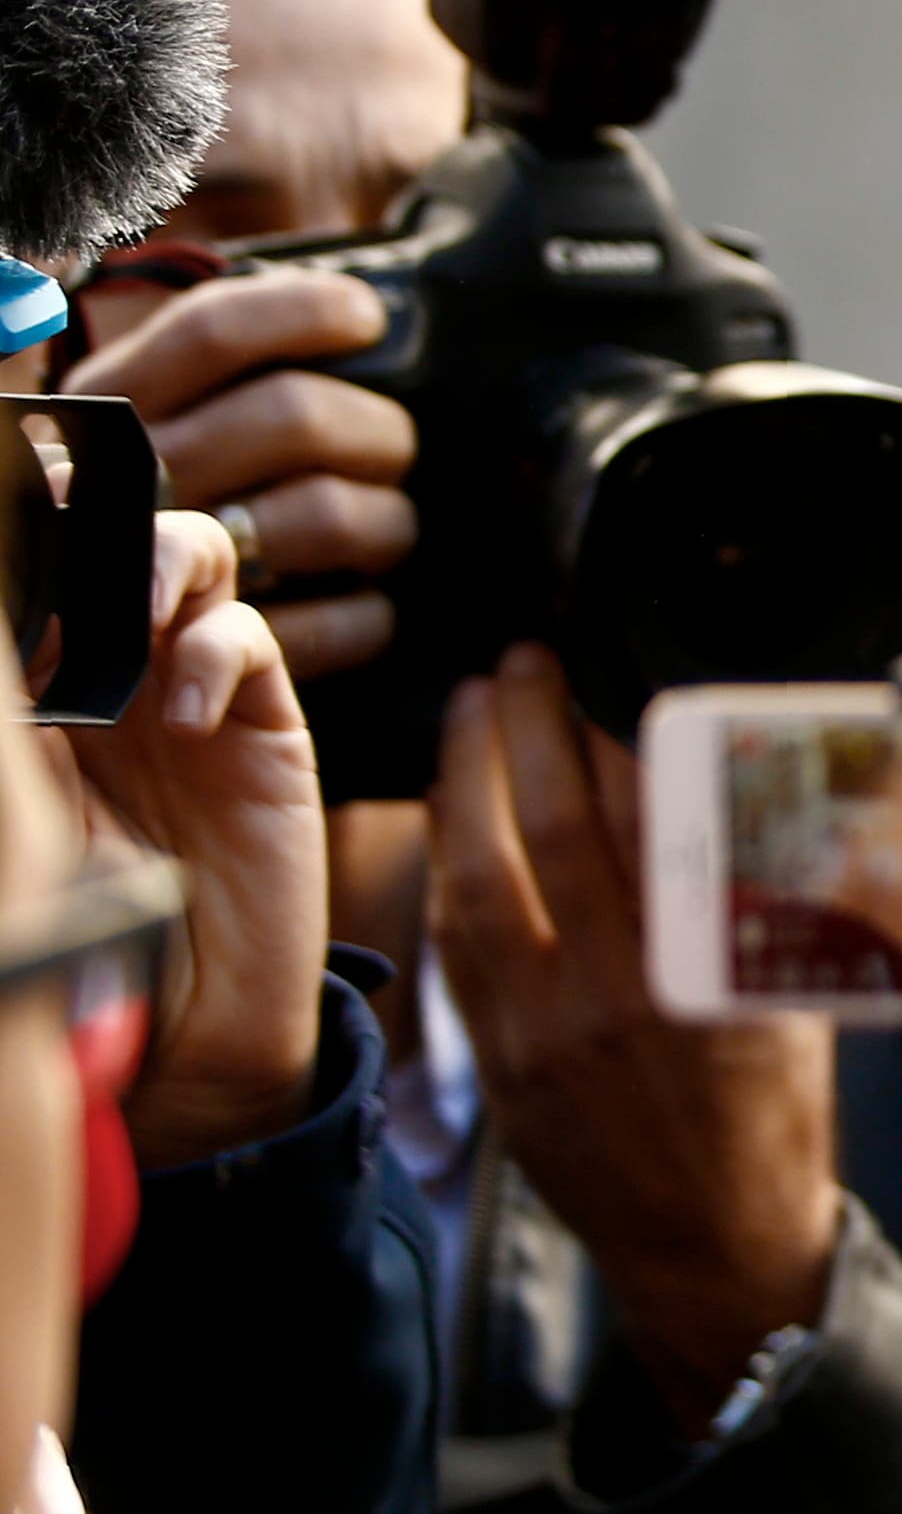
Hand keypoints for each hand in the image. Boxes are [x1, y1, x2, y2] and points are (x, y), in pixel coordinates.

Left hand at [62, 511, 324, 1168]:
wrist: (180, 1024)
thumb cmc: (77, 935)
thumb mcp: (21, 809)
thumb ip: (19, 705)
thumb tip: (15, 613)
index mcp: (32, 688)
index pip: (36, 569)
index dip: (36, 517)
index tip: (19, 489)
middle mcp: (104, 672)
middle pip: (108, 539)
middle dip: (93, 518)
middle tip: (67, 532)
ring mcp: (186, 691)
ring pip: (186, 560)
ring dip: (160, 558)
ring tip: (137, 600)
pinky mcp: (265, 722)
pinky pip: (246, 639)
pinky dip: (217, 651)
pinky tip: (186, 708)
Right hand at [65, 271, 414, 680]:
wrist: (132, 649)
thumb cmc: (185, 502)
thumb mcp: (170, 417)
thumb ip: (235, 362)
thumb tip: (356, 308)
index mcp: (120, 409)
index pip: (214, 330)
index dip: (304, 311)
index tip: (367, 318)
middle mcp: (137, 483)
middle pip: (295, 416)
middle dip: (377, 431)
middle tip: (392, 451)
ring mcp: (175, 570)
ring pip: (329, 514)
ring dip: (387, 521)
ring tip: (383, 525)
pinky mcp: (225, 656)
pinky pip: (344, 622)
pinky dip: (371, 611)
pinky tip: (363, 598)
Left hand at [431, 645, 840, 1429]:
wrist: (716, 1246)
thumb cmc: (775, 1118)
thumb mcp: (800, 999)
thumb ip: (763, 900)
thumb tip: (730, 786)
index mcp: (718, 971)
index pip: (660, 819)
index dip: (625, 733)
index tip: (613, 673)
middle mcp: (624, 992)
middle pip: (557, 829)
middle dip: (532, 730)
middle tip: (524, 662)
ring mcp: (548, 1030)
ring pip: (485, 877)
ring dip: (470, 782)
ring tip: (475, 710)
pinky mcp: (502, 1059)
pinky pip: (460, 943)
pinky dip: (454, 864)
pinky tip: (454, 814)